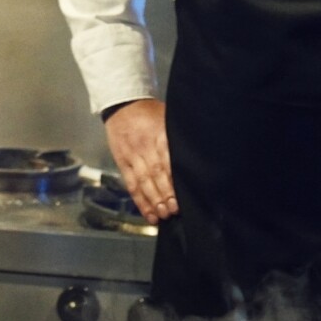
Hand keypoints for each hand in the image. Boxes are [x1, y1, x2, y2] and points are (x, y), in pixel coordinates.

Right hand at [104, 99, 175, 222]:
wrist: (122, 104)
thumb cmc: (150, 113)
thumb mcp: (168, 119)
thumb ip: (178, 137)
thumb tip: (198, 155)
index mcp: (160, 136)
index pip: (168, 161)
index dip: (173, 180)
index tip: (182, 195)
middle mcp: (145, 148)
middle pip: (156, 174)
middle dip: (165, 195)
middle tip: (174, 210)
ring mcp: (133, 156)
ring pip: (143, 182)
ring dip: (153, 201)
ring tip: (162, 215)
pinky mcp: (123, 163)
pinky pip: (131, 184)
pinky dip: (139, 200)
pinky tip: (148, 213)